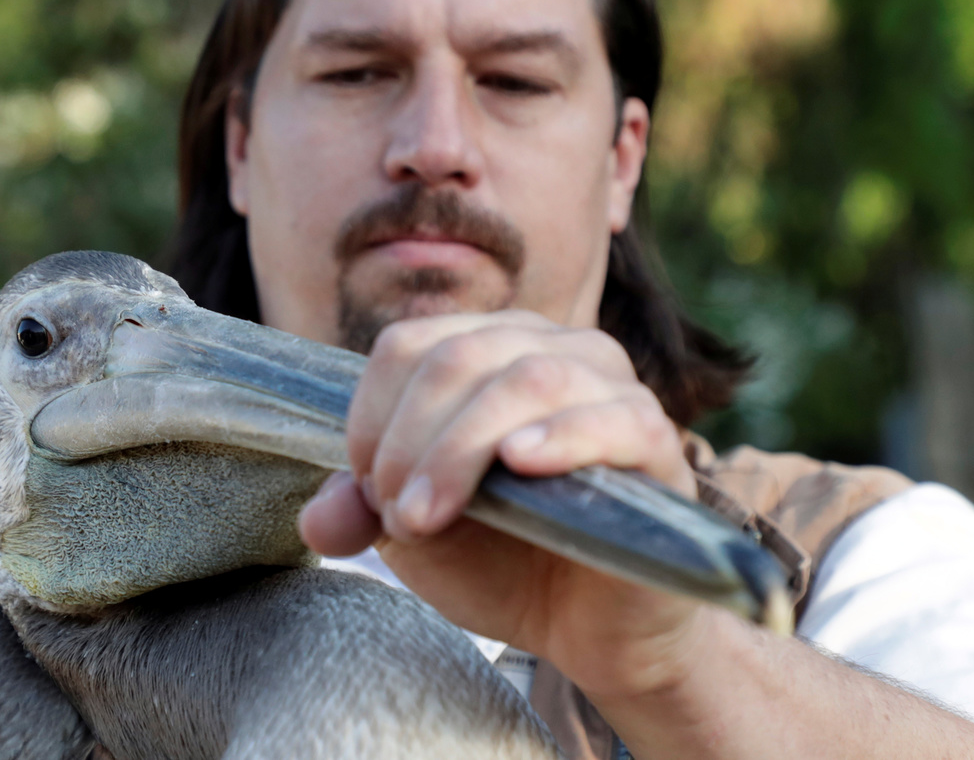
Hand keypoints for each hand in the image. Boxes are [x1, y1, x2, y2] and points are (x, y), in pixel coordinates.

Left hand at [298, 310, 707, 699]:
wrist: (589, 628)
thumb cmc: (505, 561)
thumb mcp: (418, 534)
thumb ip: (365, 511)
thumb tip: (318, 519)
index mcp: (488, 351)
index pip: (410, 344)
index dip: (372, 414)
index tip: (370, 489)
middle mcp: (552, 349)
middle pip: (459, 356)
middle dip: (410, 441)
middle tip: (397, 517)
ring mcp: (611, 388)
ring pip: (527, 378)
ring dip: (461, 448)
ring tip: (428, 516)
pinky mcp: (656, 442)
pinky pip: (613, 418)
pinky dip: (561, 435)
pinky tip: (518, 463)